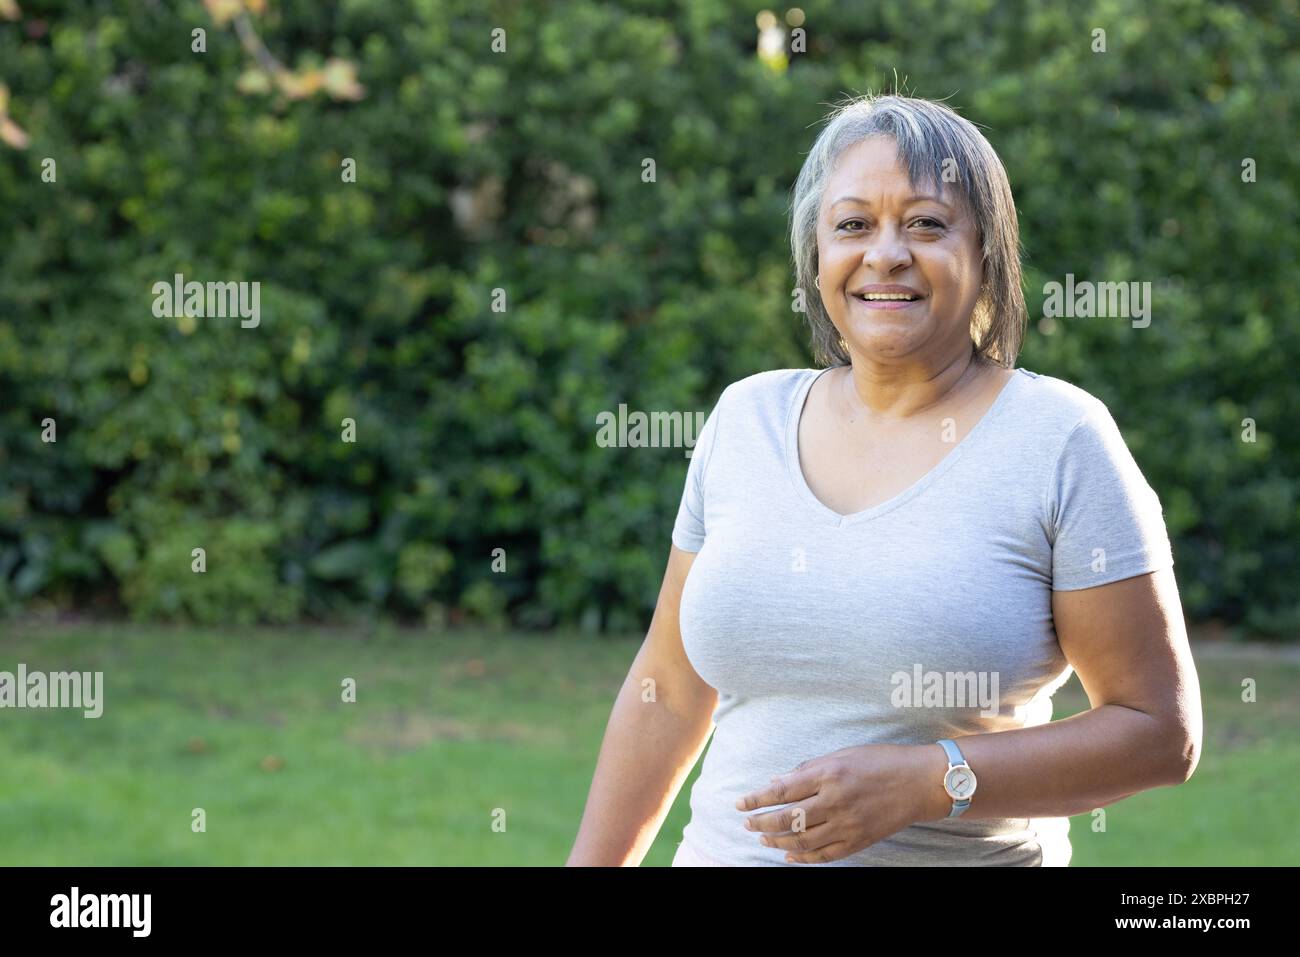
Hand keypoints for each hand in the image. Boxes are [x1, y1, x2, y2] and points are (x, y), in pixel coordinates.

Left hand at [734, 743, 949, 863]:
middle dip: (761, 822)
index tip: (739, 804)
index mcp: (829, 774)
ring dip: (778, 840)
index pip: (781, 791)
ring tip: (764, 838)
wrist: (920, 782)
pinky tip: (790, 854)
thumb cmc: (880, 761)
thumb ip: (808, 770)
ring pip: (802, 840)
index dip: (756, 799)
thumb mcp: (842, 754)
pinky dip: (804, 857)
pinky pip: (825, 855)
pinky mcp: (859, 841)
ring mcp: (848, 824)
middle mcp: (835, 801)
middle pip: (787, 819)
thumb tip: (777, 782)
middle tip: (747, 824)